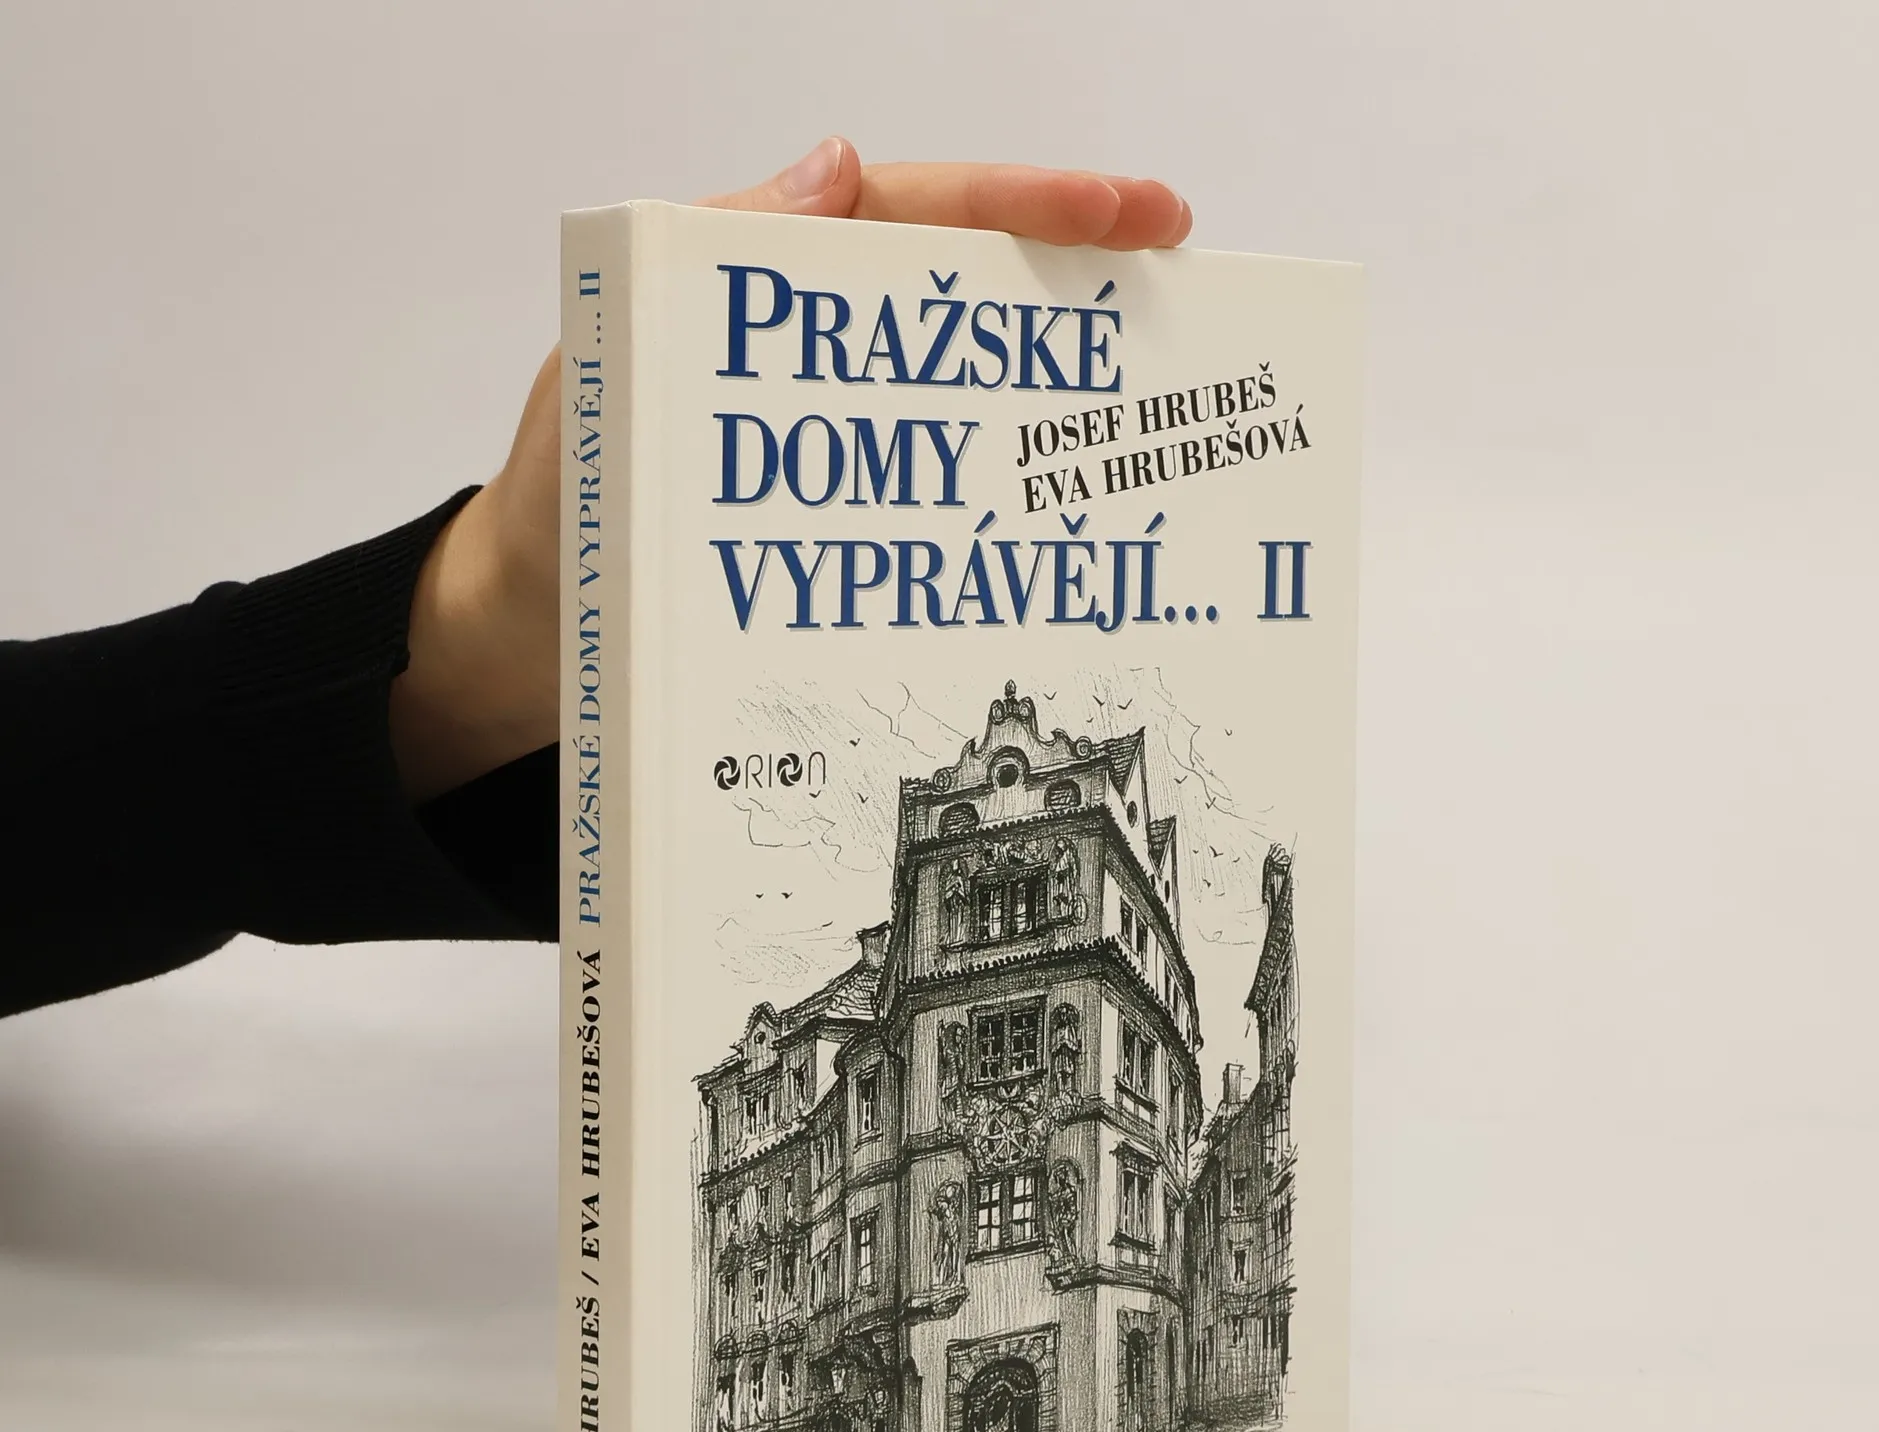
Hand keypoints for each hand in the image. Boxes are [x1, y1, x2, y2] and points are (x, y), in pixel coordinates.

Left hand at [393, 138, 1191, 801]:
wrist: (526, 647)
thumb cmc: (552, 510)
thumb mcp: (608, 373)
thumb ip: (704, 265)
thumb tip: (836, 164)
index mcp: (761, 295)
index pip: (915, 215)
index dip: (1030, 204)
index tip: (1135, 213)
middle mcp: (813, 362)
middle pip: (965, 294)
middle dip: (1076, 276)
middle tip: (1180, 278)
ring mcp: (834, 444)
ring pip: (967, 392)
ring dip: (1056, 388)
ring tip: (1152, 390)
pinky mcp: (844, 526)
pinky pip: (940, 491)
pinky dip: (1005, 494)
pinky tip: (1066, 516)